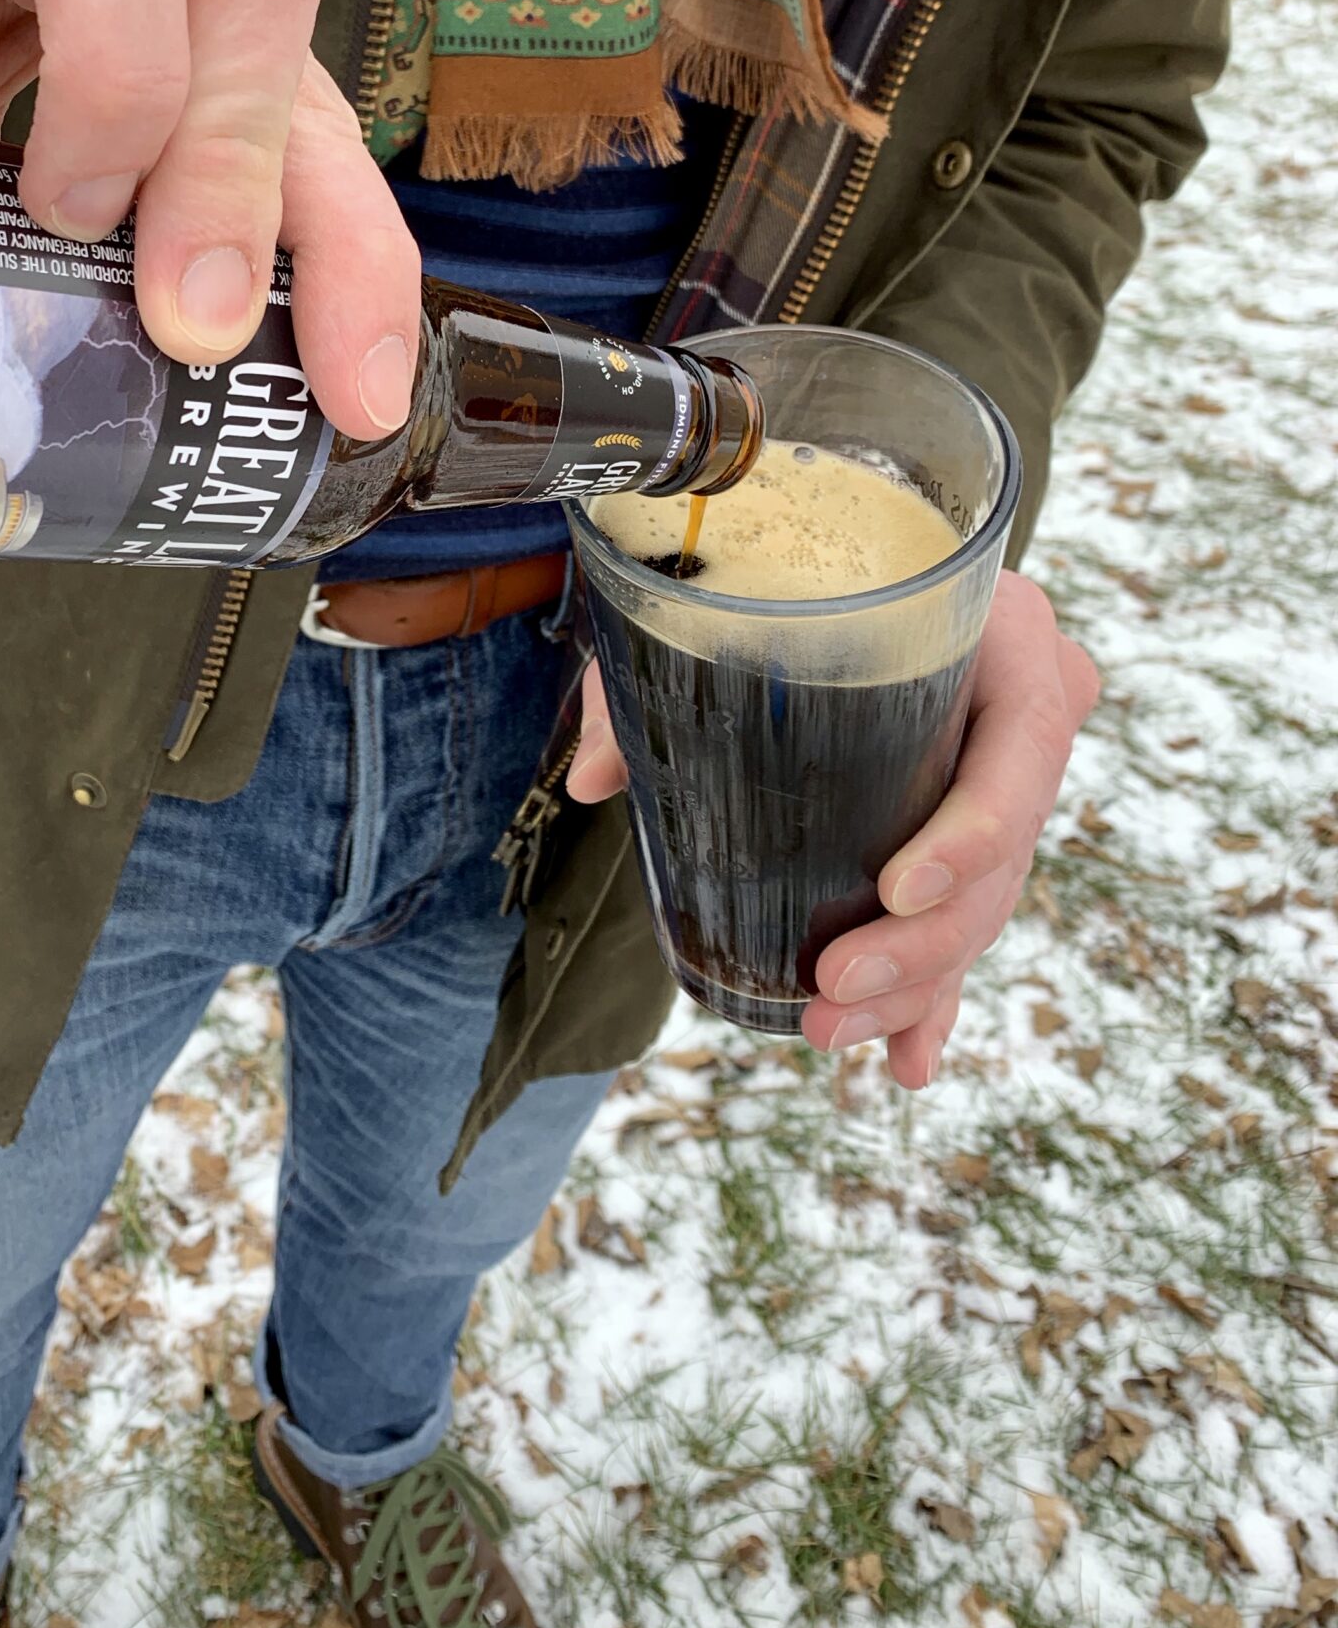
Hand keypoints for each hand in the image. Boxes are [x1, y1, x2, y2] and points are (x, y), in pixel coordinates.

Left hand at [567, 571, 1099, 1088]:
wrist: (843, 565)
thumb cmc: (785, 571)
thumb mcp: (721, 601)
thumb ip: (657, 672)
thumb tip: (600, 779)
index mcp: (1000, 631)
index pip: (1027, 740)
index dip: (974, 830)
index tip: (895, 889)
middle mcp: (1025, 709)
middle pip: (1005, 852)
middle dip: (923, 943)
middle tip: (831, 988)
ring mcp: (1009, 782)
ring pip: (985, 906)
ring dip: (914, 986)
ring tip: (829, 1031)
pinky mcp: (977, 837)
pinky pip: (966, 925)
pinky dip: (933, 996)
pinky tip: (907, 1062)